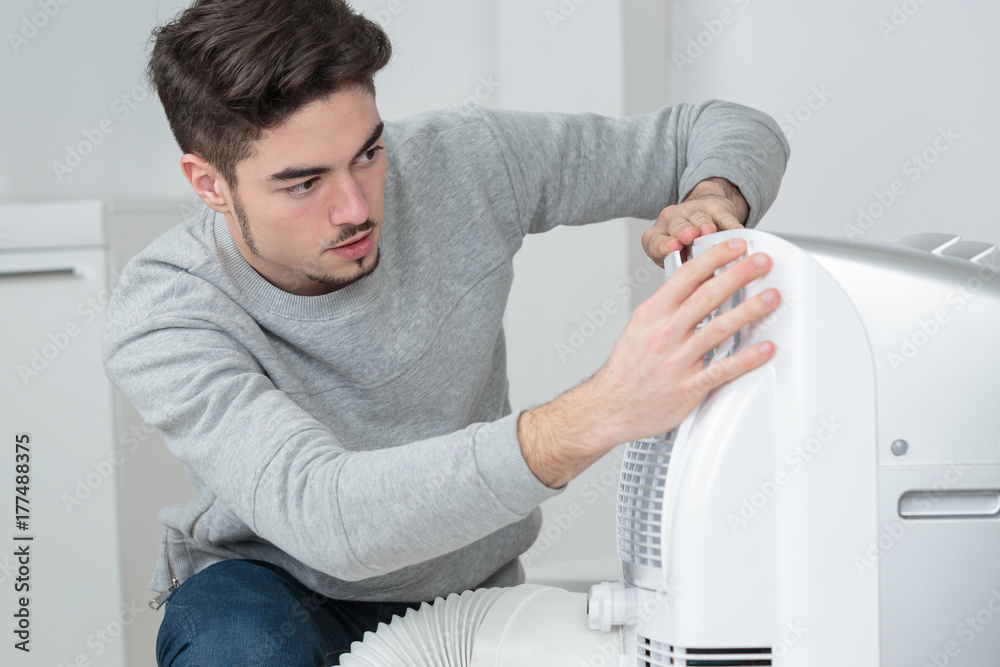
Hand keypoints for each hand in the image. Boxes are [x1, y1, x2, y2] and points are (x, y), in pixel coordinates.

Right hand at [518, 237, 778, 486]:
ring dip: (748, 310)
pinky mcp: (686, 388)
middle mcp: (663, 334)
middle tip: (761, 262)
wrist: (607, 408)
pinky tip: (764, 348)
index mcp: (650, 315)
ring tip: (771, 297)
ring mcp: (676, 361)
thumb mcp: (637, 328)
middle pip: (706, 297)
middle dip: (738, 275)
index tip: (735, 245)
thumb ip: (665, 307)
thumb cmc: (624, 371)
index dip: (714, 258)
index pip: (685, 277)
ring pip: (718, 329)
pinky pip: (721, 370)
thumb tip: (692, 285)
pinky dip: (746, 358)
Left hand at [641, 177, 749, 267]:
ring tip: (709, 232)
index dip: (663, 245)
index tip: (673, 249)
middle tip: (688, 236)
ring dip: (703, 225)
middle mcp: (672, 220)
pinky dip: (730, 225)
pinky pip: (724, 217)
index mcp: (658, 237)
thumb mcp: (676, 262)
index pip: (655, 241)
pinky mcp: (715, 207)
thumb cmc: (685, 247)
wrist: (701, 219)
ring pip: (698, 217)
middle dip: (682, 230)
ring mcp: (693, 211)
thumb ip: (679, 271)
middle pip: (675, 224)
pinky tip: (735, 232)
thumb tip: (691, 289)